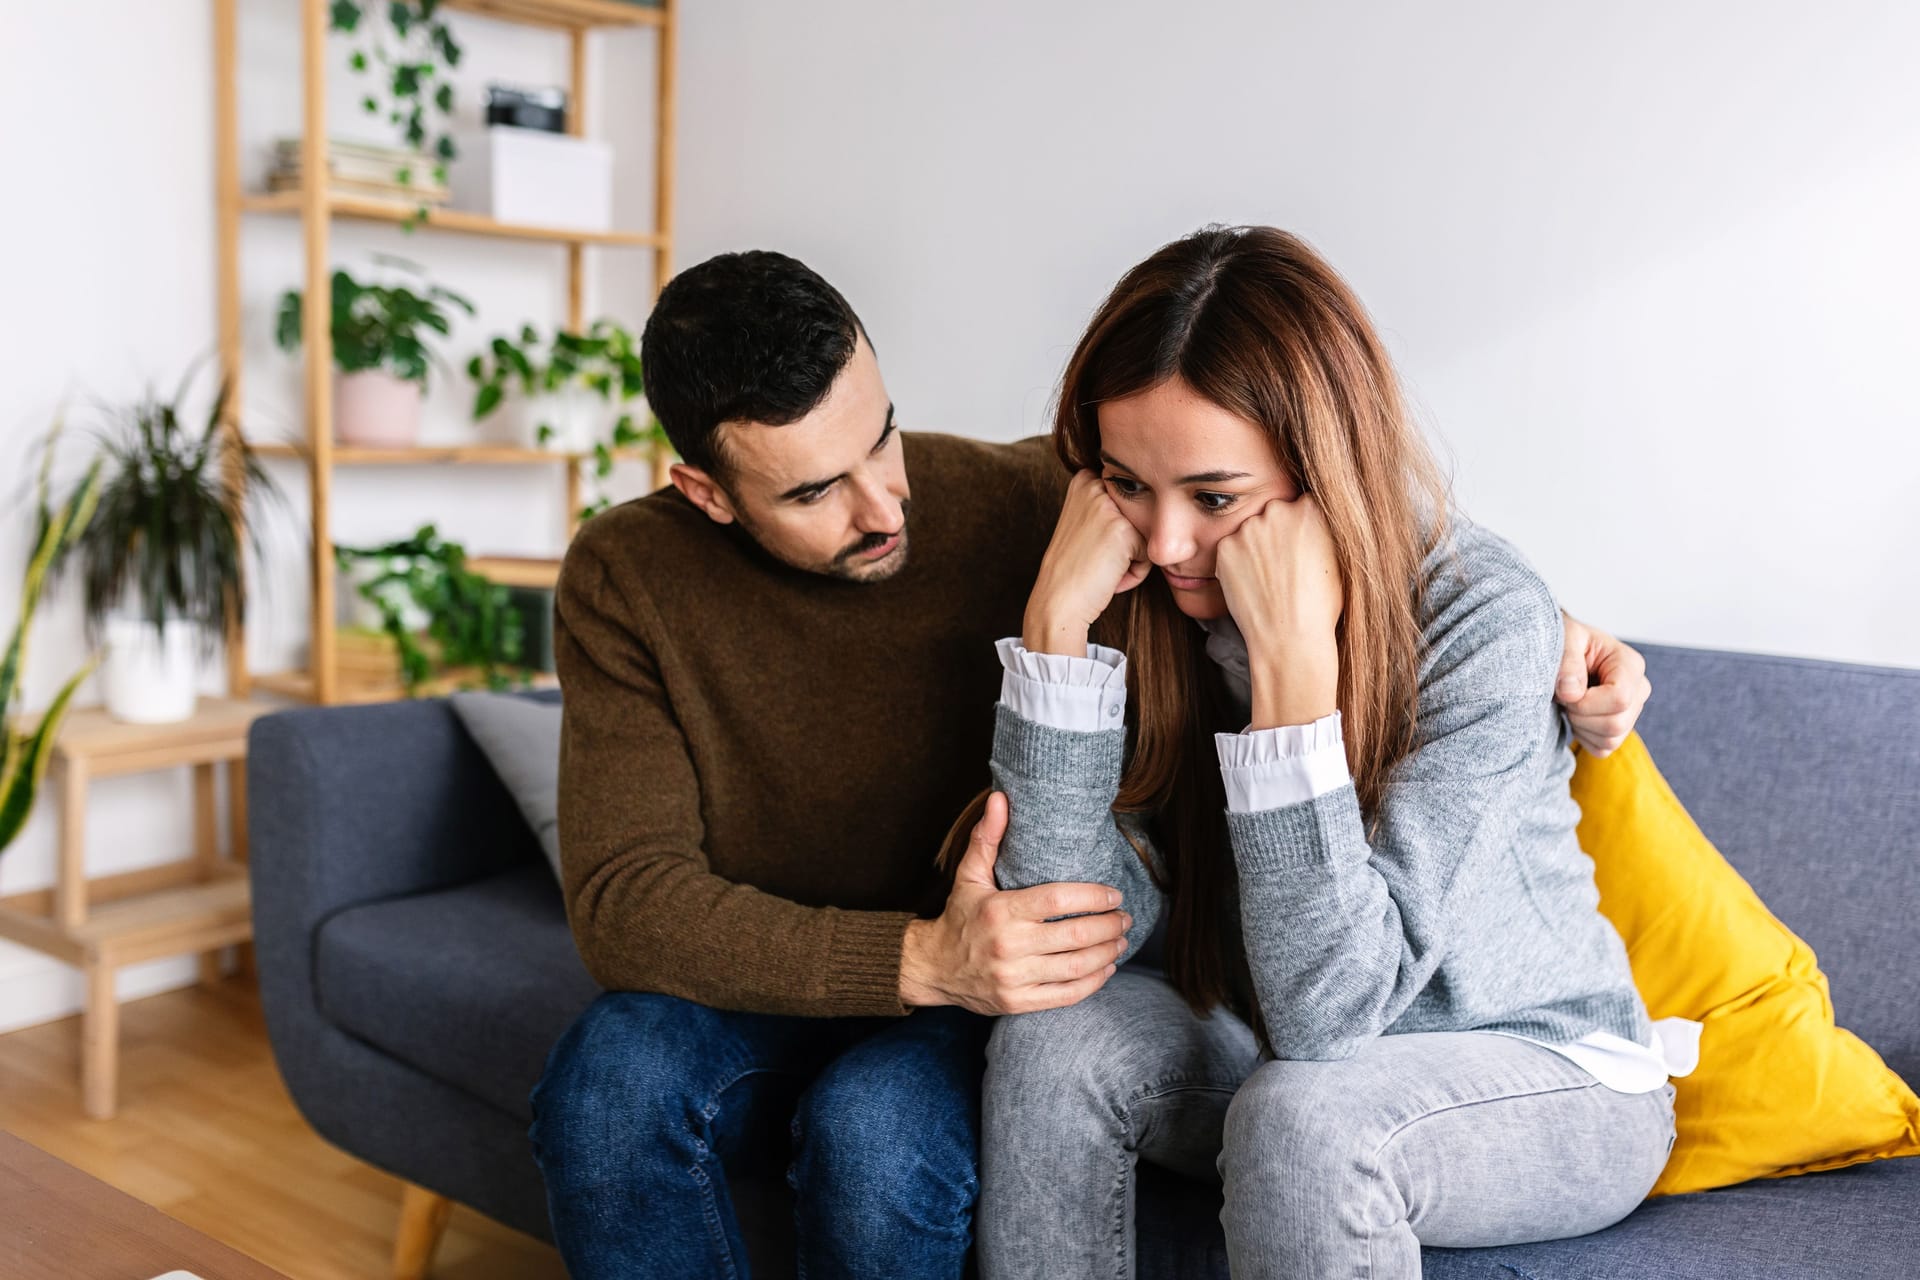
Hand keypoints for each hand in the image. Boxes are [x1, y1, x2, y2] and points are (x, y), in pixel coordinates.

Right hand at [900, 792, 1129, 1013]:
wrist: (932, 968)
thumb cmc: (959, 916)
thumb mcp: (968, 875)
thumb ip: (987, 837)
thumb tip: (1000, 797)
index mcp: (1000, 911)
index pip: (1057, 900)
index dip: (1092, 897)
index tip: (1114, 895)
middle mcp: (1008, 946)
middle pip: (1074, 934)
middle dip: (1109, 926)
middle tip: (1125, 917)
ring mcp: (1014, 978)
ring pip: (1075, 966)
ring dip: (1107, 953)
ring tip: (1121, 940)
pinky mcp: (1018, 1002)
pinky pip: (1066, 995)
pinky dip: (1093, 982)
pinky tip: (1106, 968)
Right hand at [1023, 471, 1150, 656]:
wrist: (1057, 602)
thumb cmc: (1073, 569)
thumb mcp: (1081, 522)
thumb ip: (1105, 505)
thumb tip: (1152, 497)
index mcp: (1084, 480)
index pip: (1128, 499)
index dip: (1115, 528)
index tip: (1091, 543)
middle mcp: (1095, 486)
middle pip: (1139, 513)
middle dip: (1126, 541)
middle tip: (1096, 557)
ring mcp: (1108, 507)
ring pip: (1145, 532)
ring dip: (1132, 557)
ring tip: (1102, 567)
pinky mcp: (1123, 530)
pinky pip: (1149, 553)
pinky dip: (1135, 572)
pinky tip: (1110, 577)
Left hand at [1214, 495, 1342, 727]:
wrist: (1290, 638)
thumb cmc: (1322, 606)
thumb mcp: (1340, 559)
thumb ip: (1325, 530)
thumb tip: (1316, 519)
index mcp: (1313, 509)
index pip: (1302, 505)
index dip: (1301, 527)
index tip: (1301, 546)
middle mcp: (1279, 510)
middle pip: (1275, 513)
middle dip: (1278, 533)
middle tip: (1283, 566)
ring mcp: (1250, 527)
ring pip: (1251, 531)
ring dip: (1256, 547)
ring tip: (1269, 579)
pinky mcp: (1226, 546)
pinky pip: (1231, 548)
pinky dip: (1237, 563)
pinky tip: (1252, 584)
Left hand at [1556, 612, 1650, 756]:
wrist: (1564, 654)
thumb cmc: (1568, 643)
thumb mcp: (1565, 638)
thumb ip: (1568, 660)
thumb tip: (1572, 692)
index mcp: (1631, 664)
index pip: (1620, 698)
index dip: (1587, 702)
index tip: (1566, 691)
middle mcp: (1639, 690)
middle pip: (1616, 724)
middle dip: (1581, 716)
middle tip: (1565, 699)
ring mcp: (1633, 712)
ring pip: (1611, 739)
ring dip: (1581, 727)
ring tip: (1571, 705)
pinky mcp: (1620, 729)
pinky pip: (1603, 749)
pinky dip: (1584, 737)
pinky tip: (1577, 716)